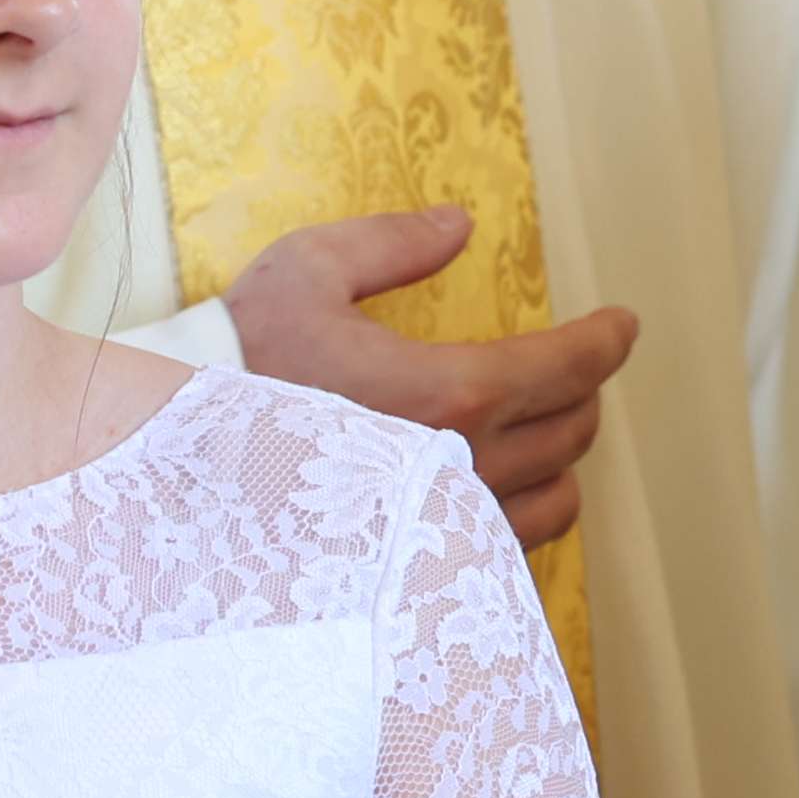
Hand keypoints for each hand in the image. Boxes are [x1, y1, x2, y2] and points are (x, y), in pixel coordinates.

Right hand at [223, 205, 638, 549]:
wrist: (175, 466)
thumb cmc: (238, 365)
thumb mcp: (307, 272)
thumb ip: (392, 243)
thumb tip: (459, 224)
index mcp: (446, 392)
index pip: (569, 367)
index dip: (608, 339)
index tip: (622, 324)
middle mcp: (465, 469)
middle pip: (573, 429)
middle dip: (582, 389)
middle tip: (568, 366)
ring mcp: (450, 531)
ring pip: (558, 498)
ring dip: (561, 457)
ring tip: (540, 428)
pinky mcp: (426, 573)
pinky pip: (515, 552)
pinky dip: (527, 515)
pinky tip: (504, 491)